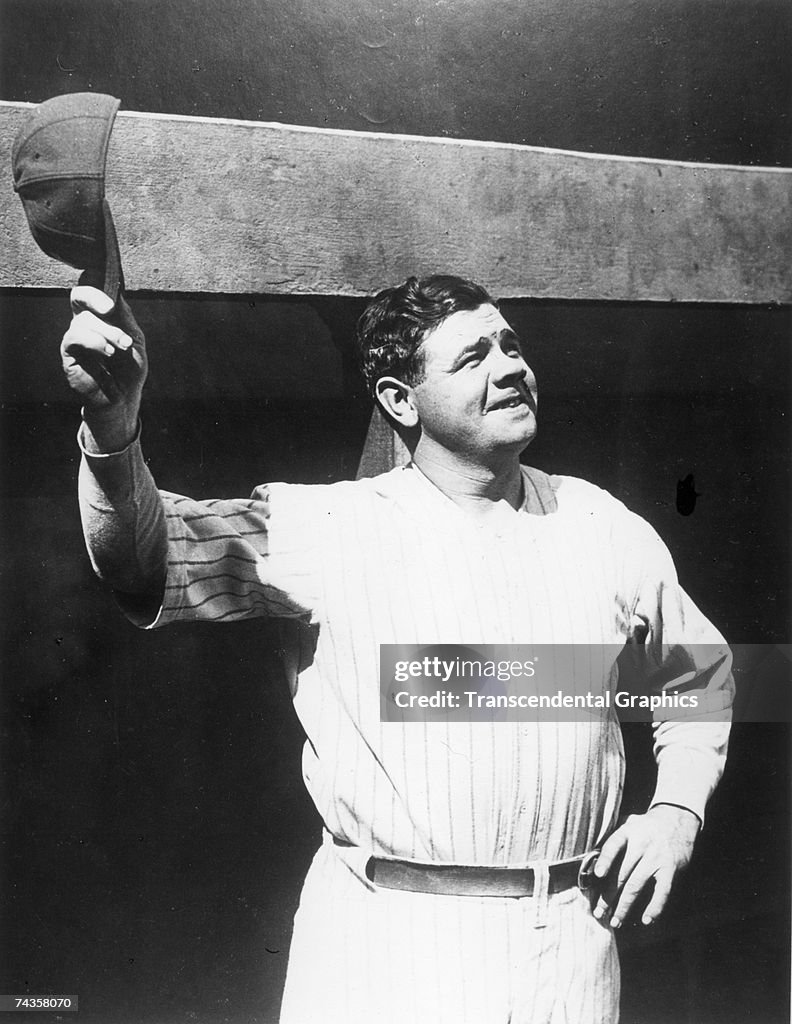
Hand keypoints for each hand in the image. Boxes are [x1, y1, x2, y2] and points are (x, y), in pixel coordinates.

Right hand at [61, 286, 147, 450]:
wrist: (124, 398)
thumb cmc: (129, 370)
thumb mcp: (134, 340)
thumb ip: (124, 318)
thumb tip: (115, 294)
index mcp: (100, 316)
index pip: (89, 290)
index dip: (94, 283)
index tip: (111, 287)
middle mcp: (84, 323)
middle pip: (80, 296)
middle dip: (98, 301)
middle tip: (113, 312)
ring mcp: (75, 338)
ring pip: (82, 320)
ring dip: (106, 331)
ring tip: (122, 346)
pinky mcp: (68, 354)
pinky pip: (74, 337)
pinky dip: (93, 341)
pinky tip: (107, 351)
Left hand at [592, 803, 699, 927]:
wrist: (677, 817)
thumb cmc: (646, 825)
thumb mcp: (629, 822)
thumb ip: (613, 837)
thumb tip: (592, 859)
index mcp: (628, 832)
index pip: (614, 845)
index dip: (605, 860)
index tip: (597, 874)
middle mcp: (642, 845)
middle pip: (621, 873)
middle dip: (608, 895)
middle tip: (598, 912)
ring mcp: (657, 858)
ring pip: (636, 885)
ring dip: (624, 906)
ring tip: (614, 921)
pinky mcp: (671, 869)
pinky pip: (662, 892)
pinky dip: (654, 907)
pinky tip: (646, 920)